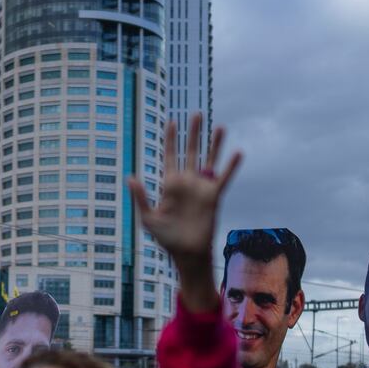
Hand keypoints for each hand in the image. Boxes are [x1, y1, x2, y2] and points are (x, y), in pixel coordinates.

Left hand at [128, 113, 240, 312]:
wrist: (187, 253)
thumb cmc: (166, 238)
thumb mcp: (148, 218)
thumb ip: (140, 197)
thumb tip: (130, 177)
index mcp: (169, 184)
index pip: (170, 155)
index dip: (170, 139)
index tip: (172, 121)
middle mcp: (187, 182)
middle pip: (190, 151)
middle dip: (193, 133)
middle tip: (196, 115)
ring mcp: (201, 188)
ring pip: (209, 160)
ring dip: (214, 144)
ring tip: (219, 127)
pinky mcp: (214, 197)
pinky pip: (224, 178)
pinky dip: (230, 166)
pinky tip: (237, 153)